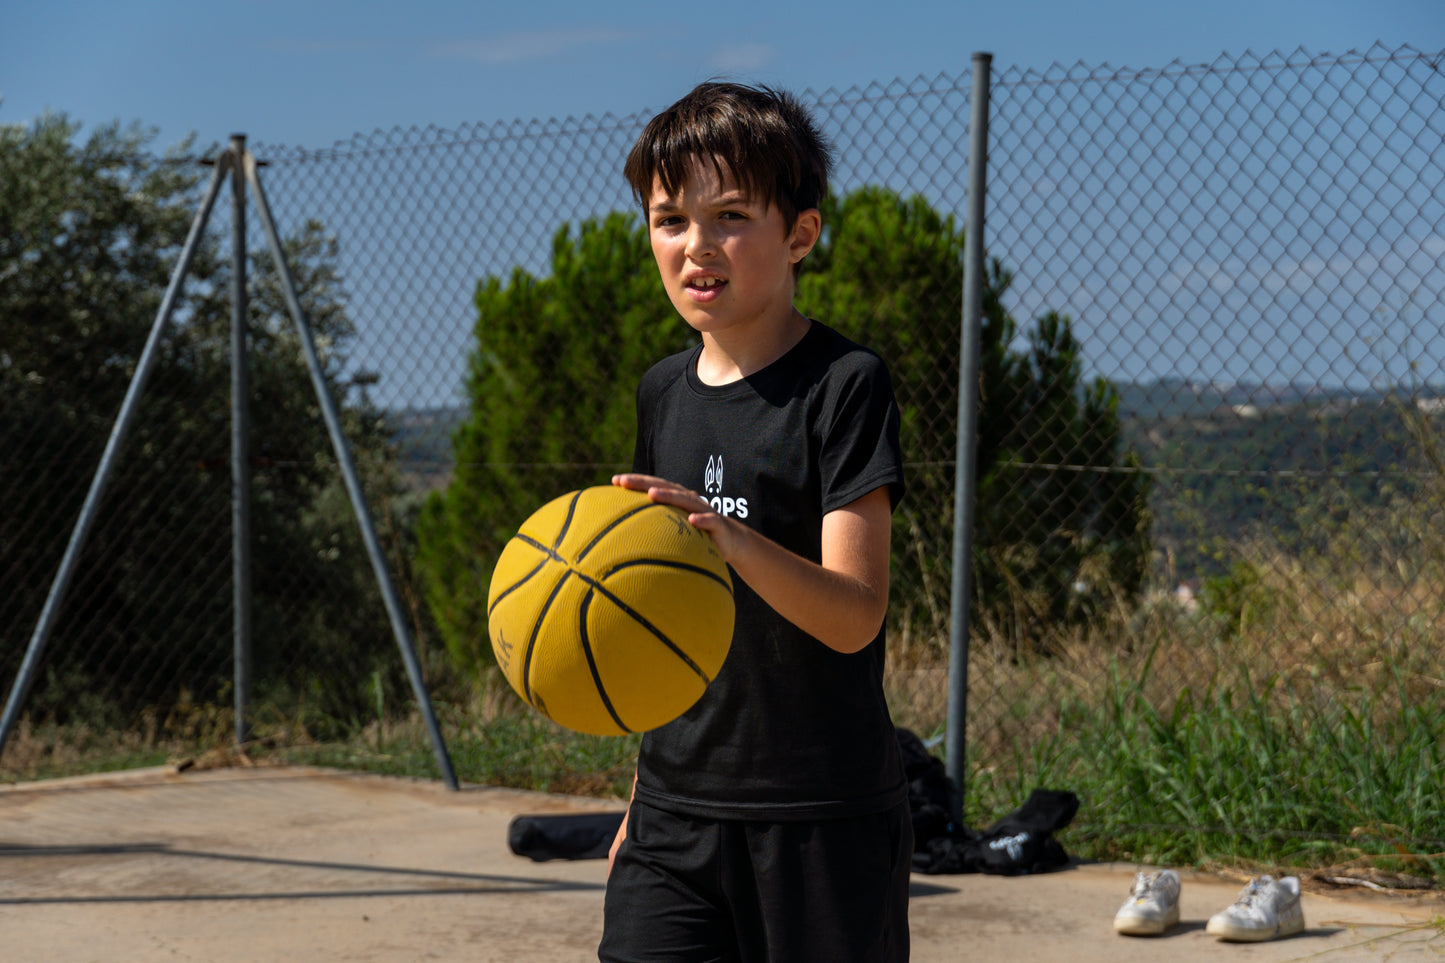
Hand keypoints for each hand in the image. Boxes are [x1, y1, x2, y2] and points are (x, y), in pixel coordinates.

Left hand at [611, 473, 741, 559]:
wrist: (730, 540)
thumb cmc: (696, 532)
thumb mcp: (675, 525)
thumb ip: (656, 522)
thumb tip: (627, 528)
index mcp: (677, 498)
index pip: (653, 486)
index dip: (636, 481)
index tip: (614, 480)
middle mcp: (688, 499)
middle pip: (665, 487)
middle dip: (644, 483)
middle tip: (624, 481)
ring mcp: (703, 510)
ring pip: (685, 500)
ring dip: (668, 496)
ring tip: (651, 495)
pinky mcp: (717, 525)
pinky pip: (710, 521)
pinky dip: (702, 519)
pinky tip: (693, 520)